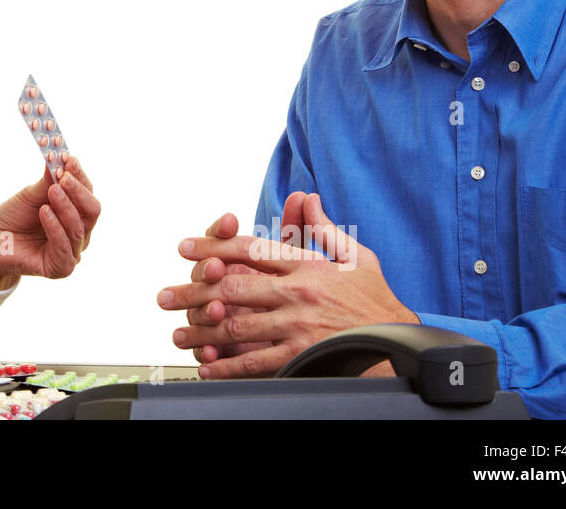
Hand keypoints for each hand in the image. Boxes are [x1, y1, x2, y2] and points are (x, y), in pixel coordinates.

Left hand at [0, 155, 98, 288]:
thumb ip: (50, 179)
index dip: (80, 175)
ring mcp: (72, 252)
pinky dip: (55, 227)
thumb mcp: (33, 194)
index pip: (88, 193)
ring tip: (52, 190)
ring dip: (66, 206)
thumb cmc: (15, 216)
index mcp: (78, 214)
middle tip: (64, 176)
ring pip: (79, 228)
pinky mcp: (60, 268)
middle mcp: (80, 233)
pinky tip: (44, 212)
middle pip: (92, 211)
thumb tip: (61, 155)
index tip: (68, 158)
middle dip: (78, 191)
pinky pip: (64, 247)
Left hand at [159, 193, 417, 377]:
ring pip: (237, 326)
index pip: (250, 250)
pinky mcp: (301, 355)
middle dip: (193, 291)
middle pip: (233, 288)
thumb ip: (323, 228)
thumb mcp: (354, 256)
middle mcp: (297, 292)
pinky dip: (228, 366)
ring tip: (177, 332)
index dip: (213, 245)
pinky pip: (256, 361)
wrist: (400, 342)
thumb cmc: (375, 299)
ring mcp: (298, 325)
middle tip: (164, 296)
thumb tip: (307, 197)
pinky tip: (208, 367)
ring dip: (202, 331)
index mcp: (306, 265)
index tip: (186, 247)